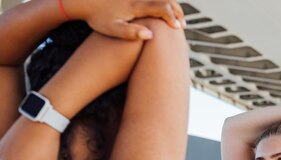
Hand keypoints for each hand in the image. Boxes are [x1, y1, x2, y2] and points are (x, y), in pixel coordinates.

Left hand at [66, 0, 186, 39]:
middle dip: (177, 11)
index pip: (162, 8)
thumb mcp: (112, 29)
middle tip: (182, 25)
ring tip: (177, 19)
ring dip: (172, 5)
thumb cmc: (97, 17)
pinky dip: (162, 2)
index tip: (178, 29)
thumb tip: (150, 35)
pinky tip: (165, 11)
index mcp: (136, 6)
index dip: (172, 18)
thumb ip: (131, 33)